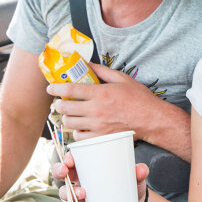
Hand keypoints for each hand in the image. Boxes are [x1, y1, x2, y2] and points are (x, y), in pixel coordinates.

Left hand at [46, 64, 160, 140]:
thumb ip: (102, 71)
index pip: (71, 89)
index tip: (51, 87)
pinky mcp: (100, 137)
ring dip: (67, 117)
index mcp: (100, 93)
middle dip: (58, 104)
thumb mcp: (121, 78)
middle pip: (65, 108)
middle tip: (60, 101)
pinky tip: (81, 126)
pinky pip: (79, 137)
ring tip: (70, 113)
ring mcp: (97, 126)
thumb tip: (87, 63)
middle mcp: (96, 110)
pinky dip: (76, 131)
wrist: (151, 119)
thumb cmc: (138, 98)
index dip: (56, 88)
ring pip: (70, 123)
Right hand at [56, 159, 150, 201]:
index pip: (72, 158)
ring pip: (64, 193)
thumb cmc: (130, 182)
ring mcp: (80, 195)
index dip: (66, 157)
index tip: (69, 159)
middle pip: (61, 174)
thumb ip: (140, 171)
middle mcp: (80, 179)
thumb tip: (140, 169)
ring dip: (69, 193)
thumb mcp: (136, 176)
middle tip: (66, 172)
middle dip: (59, 171)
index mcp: (88, 166)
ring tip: (84, 193)